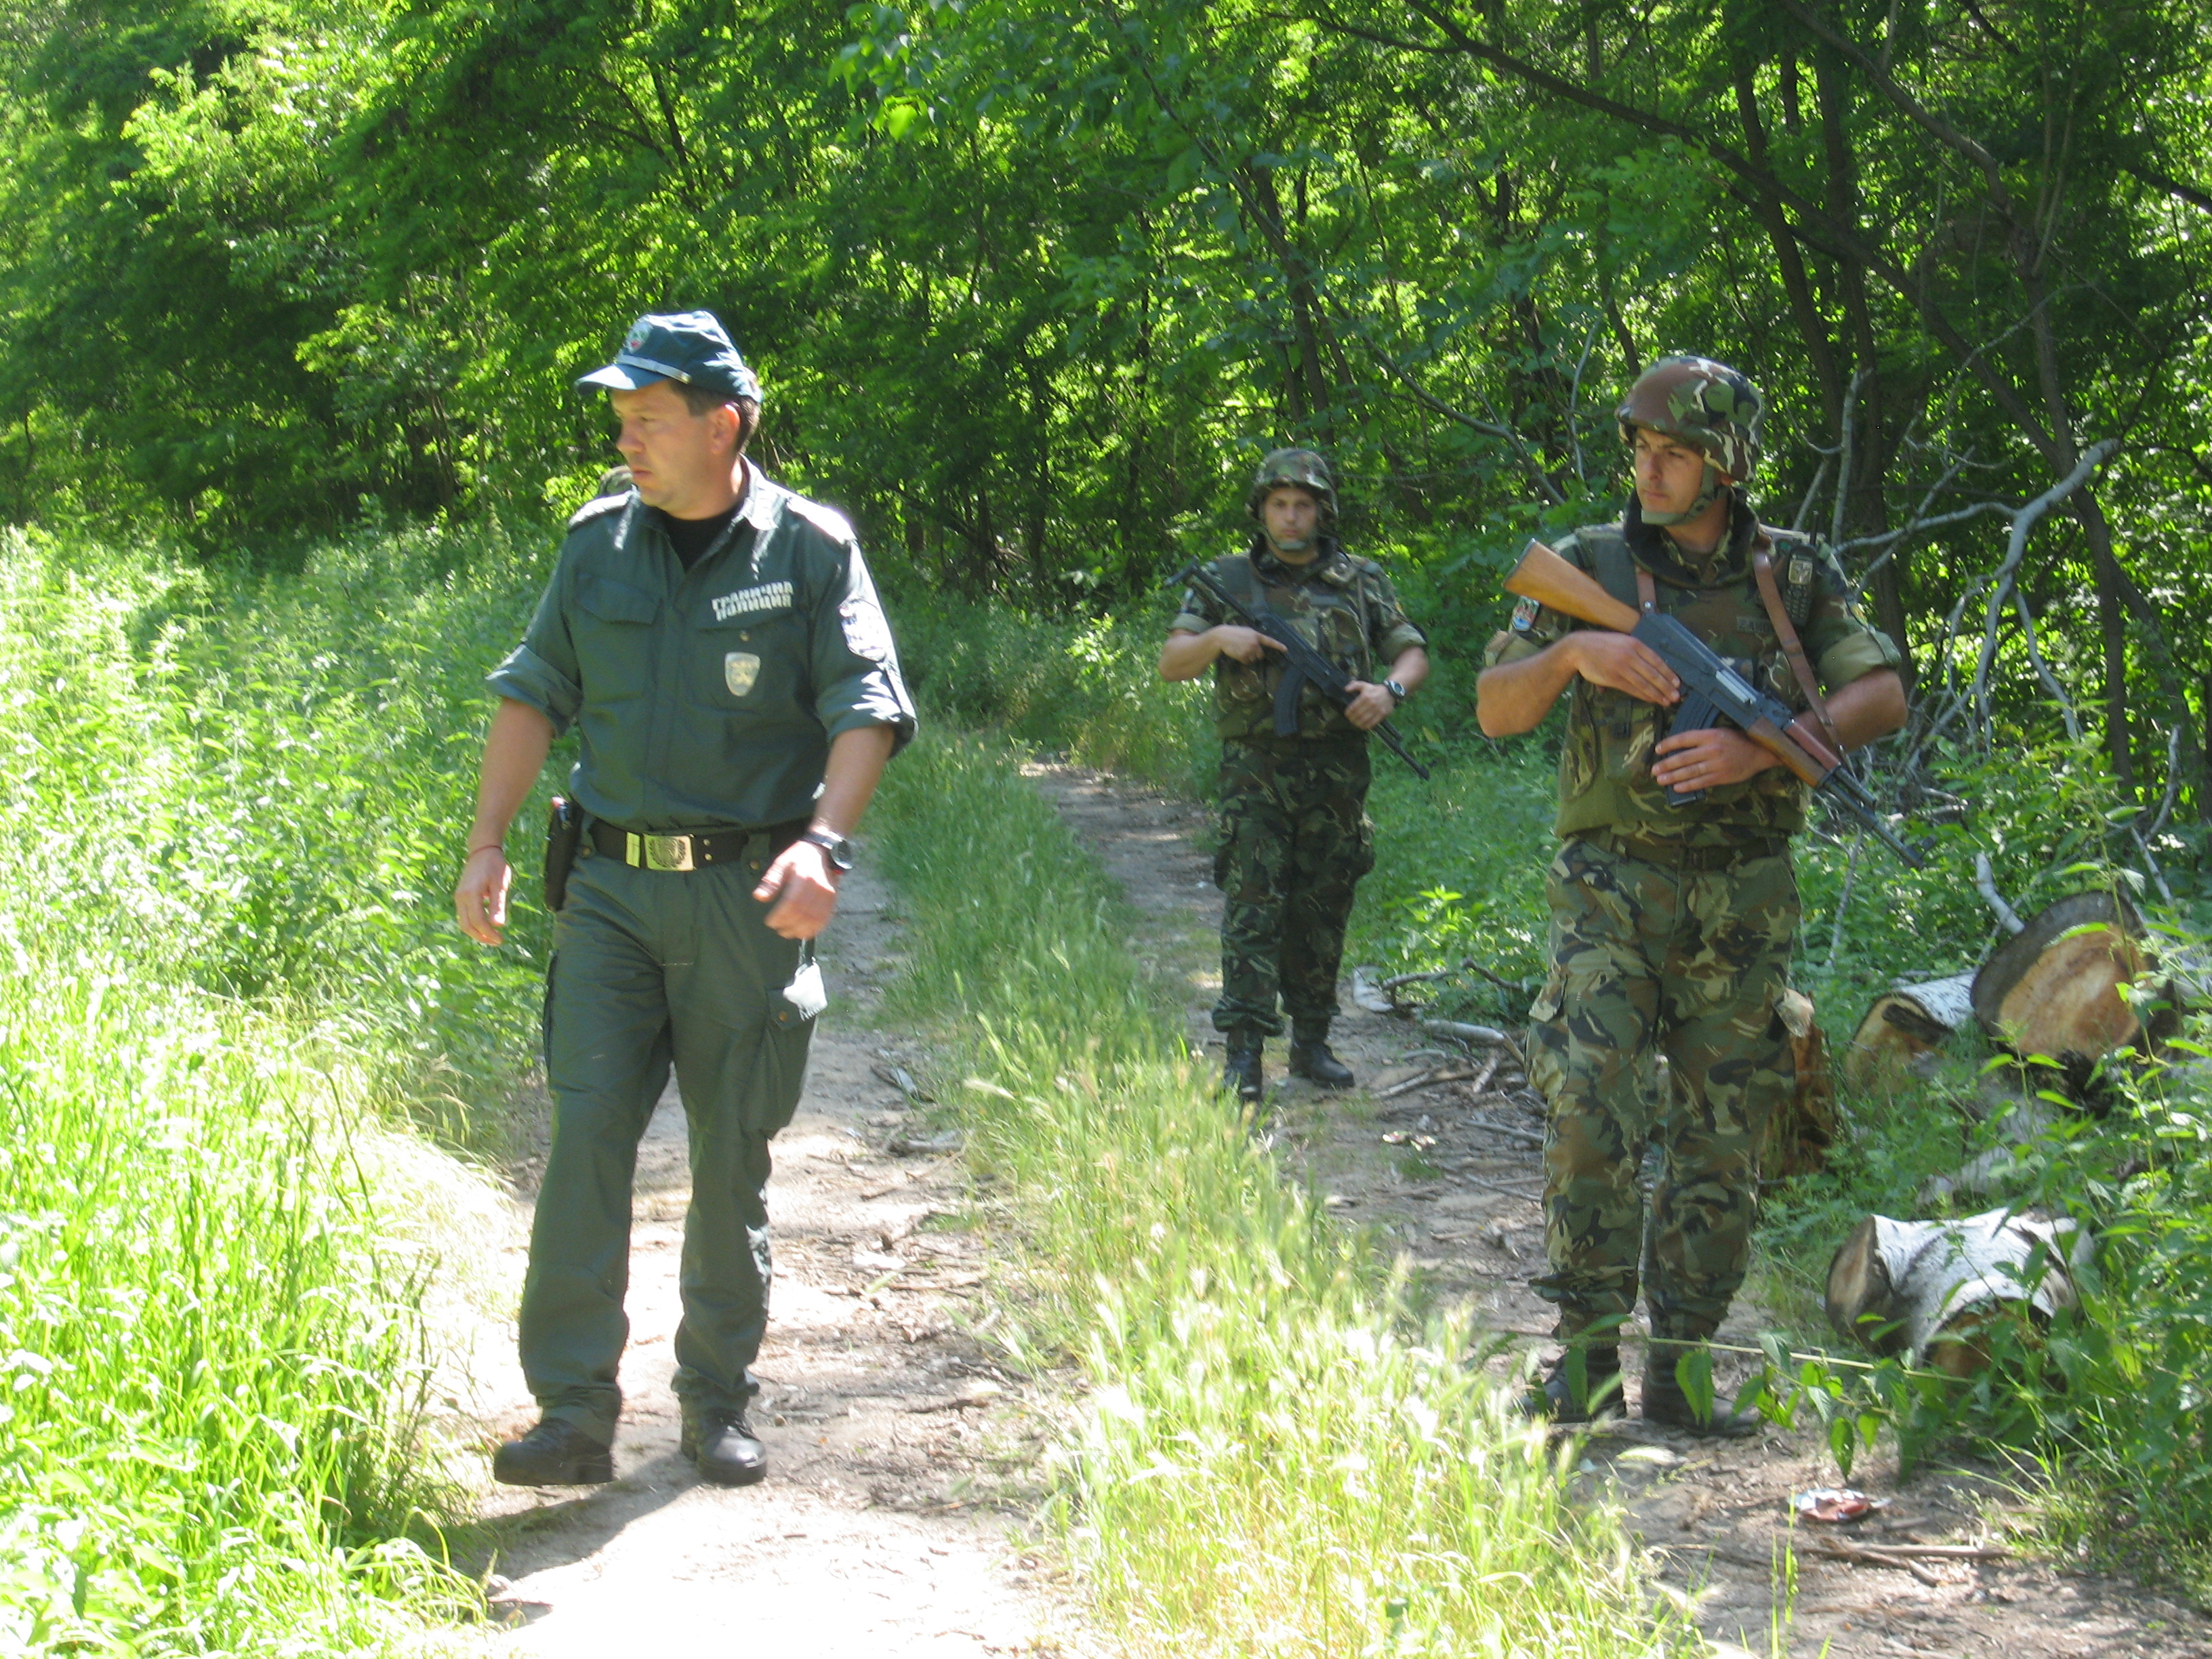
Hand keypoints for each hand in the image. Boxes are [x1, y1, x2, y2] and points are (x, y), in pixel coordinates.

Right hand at [455, 846, 513, 945]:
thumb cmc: (495, 865)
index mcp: (471, 894)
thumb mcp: (500, 884)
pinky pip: (464, 915)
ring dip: (476, 932)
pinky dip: (473, 924)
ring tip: (492, 937)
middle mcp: (461, 897)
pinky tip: (486, 926)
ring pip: (463, 922)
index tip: (501, 940)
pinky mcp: (460, 896)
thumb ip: (498, 905)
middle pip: (467, 926)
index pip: (478, 921)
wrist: (482, 850)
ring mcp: (459, 897)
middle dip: (481, 937)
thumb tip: (498, 925)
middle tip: (497, 942)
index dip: (489, 933)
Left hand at [754, 840, 839, 938]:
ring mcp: (828, 895)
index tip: (769, 922)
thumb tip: (759, 897)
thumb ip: (771, 881)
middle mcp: (818, 887)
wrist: (821, 851)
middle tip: (778, 929)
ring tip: (789, 933)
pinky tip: (804, 933)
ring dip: (800, 930)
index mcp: (803, 877)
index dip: (780, 916)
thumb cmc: (798, 858)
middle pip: (803, 913)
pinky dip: (814, 929)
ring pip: (814, 919)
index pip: (791, 903)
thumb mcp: (781, 864)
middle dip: (788, 925)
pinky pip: (825, 919)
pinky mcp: (833, 899)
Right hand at [1212, 625, 1285, 664]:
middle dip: (1256, 655)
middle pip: (1260, 655)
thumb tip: (1259, 644)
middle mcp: (1255, 643)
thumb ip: (1254, 636)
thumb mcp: (1246, 631)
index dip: (1278, 646)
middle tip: (1247, 650)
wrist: (1222, 637)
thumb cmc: (1234, 633)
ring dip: (1248, 657)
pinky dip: (1242, 660)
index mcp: (1256, 635)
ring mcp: (1249, 650)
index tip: (1286, 649)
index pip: (1270, 641)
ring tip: (1240, 650)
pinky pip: (1246, 662)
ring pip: (1253, 659)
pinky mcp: (1243, 656)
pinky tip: (1237, 653)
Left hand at [1341, 680, 1396, 730]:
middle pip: (1358, 715)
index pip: (1353, 707)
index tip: (1347, 714)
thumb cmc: (1374, 689)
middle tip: (1350, 719)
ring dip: (1357, 723)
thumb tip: (1346, 689)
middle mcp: (1371, 703)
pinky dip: (1365, 726)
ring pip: (1364, 720)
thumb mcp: (1363, 684)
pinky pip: (1372, 723)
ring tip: (1355, 723)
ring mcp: (1377, 710)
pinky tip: (1362, 726)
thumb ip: (1353, 685)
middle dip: (1352, 719)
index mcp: (1365, 696)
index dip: (1348, 713)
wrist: (1389, 692)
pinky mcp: (1382, 714)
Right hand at [1567, 632, 1680, 704]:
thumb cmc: (1602, 645)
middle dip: (1666, 687)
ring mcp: (1621, 667)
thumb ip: (1636, 651)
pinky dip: (1644, 695)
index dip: (1668, 673)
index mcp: (1635, 644)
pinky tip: (1651, 699)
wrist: (1579, 648)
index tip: (1677, 683)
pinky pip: (1632, 689)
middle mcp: (1630, 655)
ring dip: (1657, 694)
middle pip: (1653, 674)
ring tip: (1667, 701)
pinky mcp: (1613, 678)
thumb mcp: (1622, 641)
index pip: (1657, 660)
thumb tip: (1652, 665)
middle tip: (1676, 696)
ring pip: (1644, 683)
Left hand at [1652, 727, 1777, 789]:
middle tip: (1654, 770)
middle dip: (1666, 764)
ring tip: (1661, 779)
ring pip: (1690, 771)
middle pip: (1684, 757)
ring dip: (1673, 776)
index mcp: (1710, 735)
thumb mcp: (1720, 732)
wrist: (1760, 752)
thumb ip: (1702, 738)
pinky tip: (1677, 787)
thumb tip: (1679, 746)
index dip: (1669, 744)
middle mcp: (1712, 749)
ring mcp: (1717, 764)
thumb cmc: (1737, 741)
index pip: (1684, 738)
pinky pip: (1701, 782)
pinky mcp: (1722, 776)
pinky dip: (1688, 786)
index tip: (1657, 749)